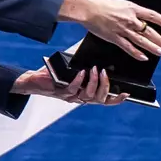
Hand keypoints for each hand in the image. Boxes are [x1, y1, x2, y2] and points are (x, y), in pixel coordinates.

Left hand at [12, 66, 129, 105]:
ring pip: (88, 95)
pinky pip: (73, 89)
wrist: (33, 81)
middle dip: (105, 86)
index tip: (126, 94)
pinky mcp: (60, 93)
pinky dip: (79, 80)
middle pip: (99, 99)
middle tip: (105, 72)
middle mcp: (80, 98)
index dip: (116, 99)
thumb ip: (85, 69)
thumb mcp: (73, 71)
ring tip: (95, 69)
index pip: (104, 100)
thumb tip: (99, 60)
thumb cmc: (54, 75)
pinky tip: (82, 72)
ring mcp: (70, 97)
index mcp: (85, 94)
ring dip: (94, 82)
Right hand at [59, 0, 160, 60]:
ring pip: (142, 41)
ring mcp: (123, 29)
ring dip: (153, 48)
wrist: (86, 7)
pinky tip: (144, 58)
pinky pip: (128, 48)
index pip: (152, 15)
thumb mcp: (117, 1)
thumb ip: (125, 8)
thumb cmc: (98, 1)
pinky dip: (137, 54)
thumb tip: (127, 10)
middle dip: (160, 39)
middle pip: (149, 31)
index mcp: (132, 8)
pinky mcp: (114, 38)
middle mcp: (130, 19)